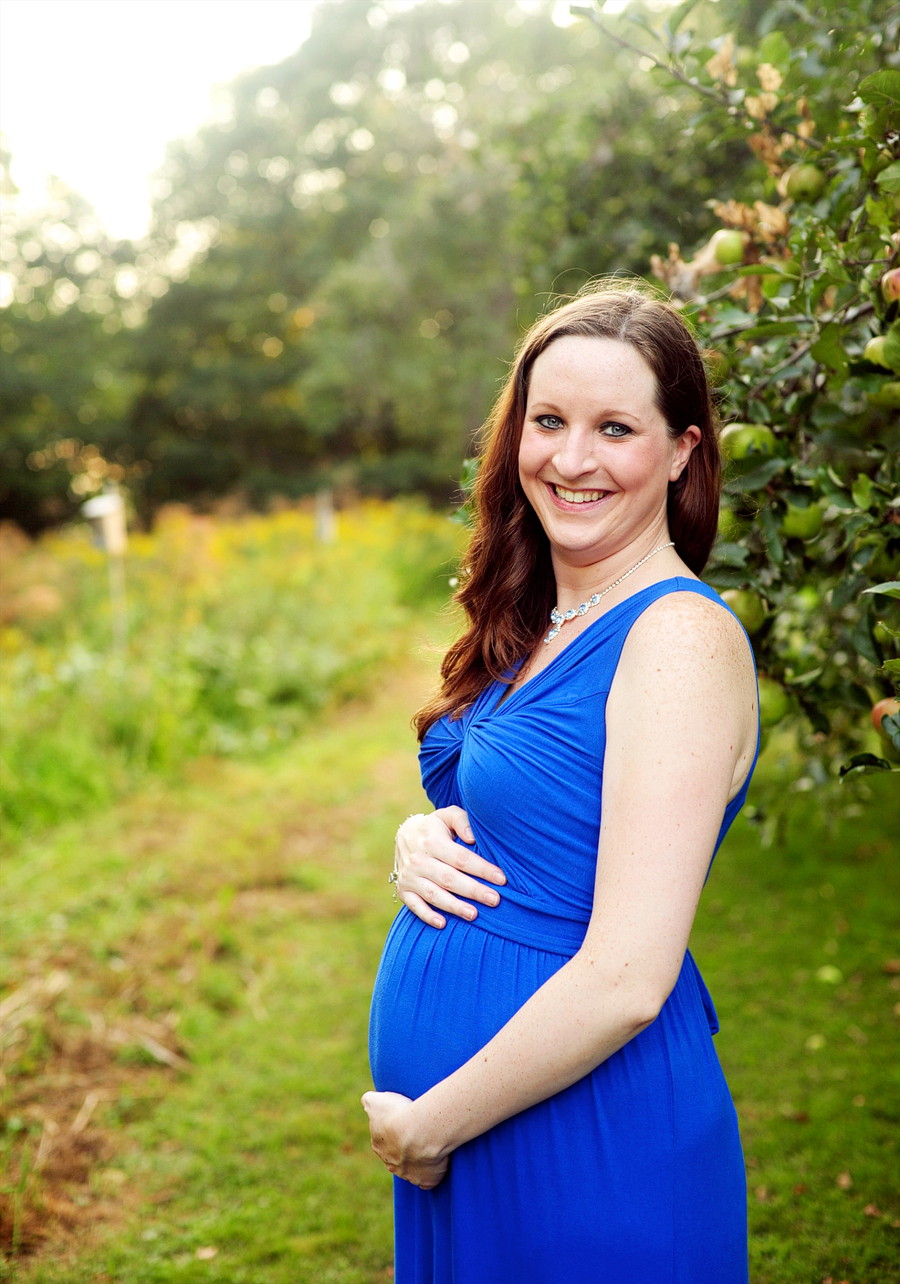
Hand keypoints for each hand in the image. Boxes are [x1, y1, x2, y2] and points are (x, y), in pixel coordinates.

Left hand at [361, 1090, 448, 1188]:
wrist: (419, 1131)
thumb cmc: (398, 1114)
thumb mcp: (376, 1101)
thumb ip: (369, 1101)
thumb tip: (368, 1101)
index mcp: (379, 1145)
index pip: (383, 1139)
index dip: (394, 1130)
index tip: (404, 1120)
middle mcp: (392, 1163)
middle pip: (397, 1156)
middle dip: (405, 1147)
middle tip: (418, 1131)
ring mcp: (409, 1174)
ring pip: (413, 1168)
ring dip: (420, 1159)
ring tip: (431, 1143)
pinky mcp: (426, 1180)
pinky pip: (429, 1181)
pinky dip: (433, 1174)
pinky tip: (438, 1163)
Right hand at [396, 807, 505, 928]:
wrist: (404, 835)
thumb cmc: (436, 827)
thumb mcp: (447, 815)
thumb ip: (462, 821)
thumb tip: (473, 838)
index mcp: (432, 841)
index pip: (461, 858)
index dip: (482, 869)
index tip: (502, 879)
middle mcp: (418, 860)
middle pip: (449, 878)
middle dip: (473, 890)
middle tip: (494, 900)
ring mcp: (410, 876)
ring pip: (433, 894)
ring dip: (454, 906)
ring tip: (474, 915)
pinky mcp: (404, 890)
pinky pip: (414, 906)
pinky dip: (427, 916)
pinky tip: (443, 924)